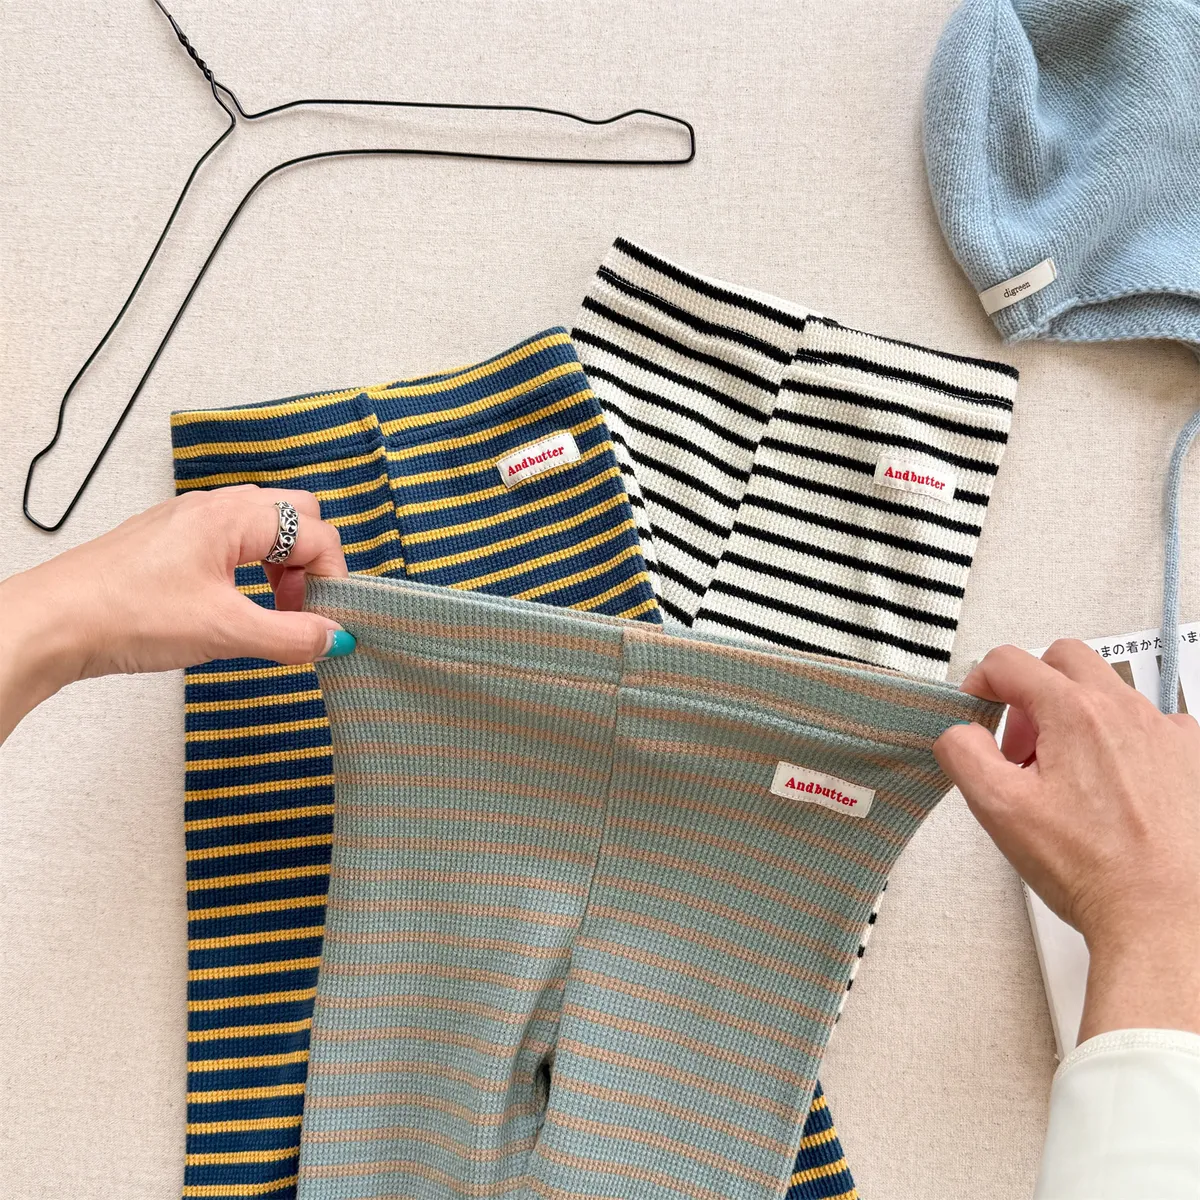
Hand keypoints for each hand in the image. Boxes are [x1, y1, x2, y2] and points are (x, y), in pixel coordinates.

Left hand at [0, 486, 353, 741]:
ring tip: (269, 613)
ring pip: (262, 528)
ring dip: (280, 567)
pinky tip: (233, 607)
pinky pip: (229, 542)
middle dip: (310, 563)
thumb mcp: (225, 632)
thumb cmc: (124, 613)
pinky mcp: (169, 543)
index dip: (331, 580)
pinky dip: (248, 571)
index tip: (326, 621)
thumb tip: (334, 638)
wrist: (53, 623)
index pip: (317, 534)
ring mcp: (189, 521)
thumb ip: (290, 636)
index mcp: (235, 516)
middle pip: (296, 516)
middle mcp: (214, 507)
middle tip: (300, 610)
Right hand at [934, 640, 1199, 1040]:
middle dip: (1032, 689)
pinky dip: (1123, 743)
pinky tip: (1113, 787)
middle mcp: (1124, 712)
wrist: (1164, 916)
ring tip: (1066, 775)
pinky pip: (1151, 726)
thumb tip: (959, 733)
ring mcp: (1166, 733)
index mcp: (1074, 713)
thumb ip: (964, 753)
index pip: (1009, 662)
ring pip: (1108, 693)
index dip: (981, 683)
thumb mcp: (998, 809)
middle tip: (1023, 741)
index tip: (979, 709)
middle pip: (1064, 660)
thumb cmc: (1095, 870)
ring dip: (1076, 718)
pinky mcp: (1192, 760)